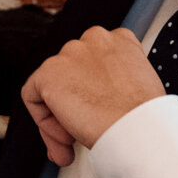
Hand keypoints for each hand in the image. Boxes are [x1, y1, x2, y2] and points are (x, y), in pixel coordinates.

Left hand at [22, 25, 166, 166]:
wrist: (139, 128)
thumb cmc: (145, 116)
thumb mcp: (139, 85)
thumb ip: (115, 80)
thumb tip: (99, 97)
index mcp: (119, 39)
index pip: (93, 61)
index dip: (91, 91)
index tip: (98, 113)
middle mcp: (93, 38)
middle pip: (70, 74)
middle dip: (74, 105)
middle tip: (82, 131)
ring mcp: (69, 54)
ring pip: (52, 87)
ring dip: (60, 117)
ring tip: (74, 139)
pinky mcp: (49, 73)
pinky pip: (32, 98)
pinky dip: (44, 121)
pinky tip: (65, 136)